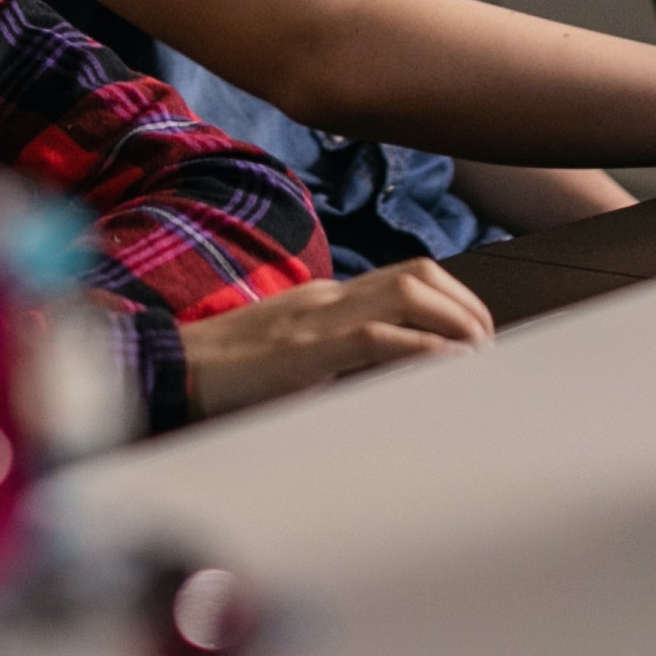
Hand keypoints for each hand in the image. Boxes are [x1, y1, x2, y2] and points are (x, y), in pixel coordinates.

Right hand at [180, 261, 495, 416]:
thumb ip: (335, 358)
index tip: (477, 335)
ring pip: (408, 293)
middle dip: (467, 306)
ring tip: (476, 356)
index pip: (406, 276)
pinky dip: (422, 349)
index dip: (455, 299)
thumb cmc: (225, 376)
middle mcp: (327, 297)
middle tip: (488, 346)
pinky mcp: (304, 350)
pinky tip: (445, 367)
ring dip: (456, 321)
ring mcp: (316, 318)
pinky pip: (377, 337)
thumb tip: (390, 381)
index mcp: (325, 297)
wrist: (166, 373)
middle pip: (418, 274)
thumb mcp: (292, 359)